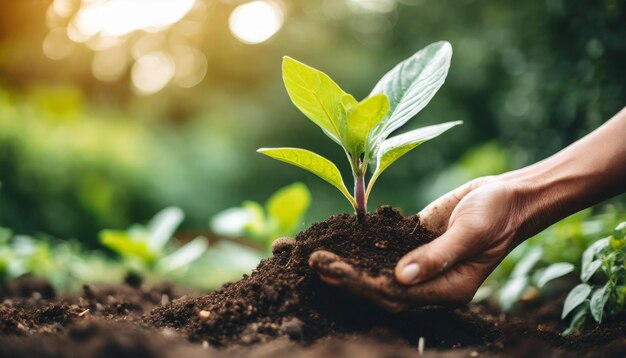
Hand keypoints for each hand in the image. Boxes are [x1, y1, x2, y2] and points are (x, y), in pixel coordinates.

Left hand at [309, 176, 528, 311]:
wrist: (508, 196)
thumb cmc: (497, 215)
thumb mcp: (471, 232)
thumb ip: (438, 256)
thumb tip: (402, 276)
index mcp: (446, 290)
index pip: (396, 294)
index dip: (362, 283)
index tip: (333, 270)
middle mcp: (429, 283)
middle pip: (379, 287)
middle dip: (346, 277)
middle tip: (314, 263)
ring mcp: (419, 264)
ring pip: (377, 269)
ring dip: (347, 263)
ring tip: (314, 255)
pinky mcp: (413, 244)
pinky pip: (383, 247)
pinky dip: (360, 244)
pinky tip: (338, 237)